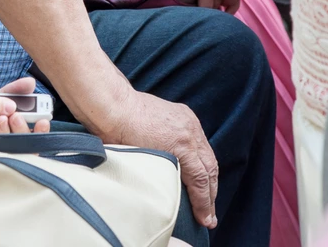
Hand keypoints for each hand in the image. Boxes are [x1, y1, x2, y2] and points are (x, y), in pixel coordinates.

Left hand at [100, 89, 217, 229]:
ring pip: (208, 155)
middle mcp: (190, 133)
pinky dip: (202, 158)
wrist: (116, 108)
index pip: (200, 181)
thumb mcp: (146, 165)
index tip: (205, 220)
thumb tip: (171, 196)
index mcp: (181, 146)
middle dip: (211, 195)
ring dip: (209, 177)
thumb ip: (164, 178)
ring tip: (208, 197)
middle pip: (209, 169)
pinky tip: (201, 171)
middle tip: (210, 217)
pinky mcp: (186, 116)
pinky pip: (201, 141)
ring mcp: (190, 123)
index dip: (204, 204)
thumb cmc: (123, 138)